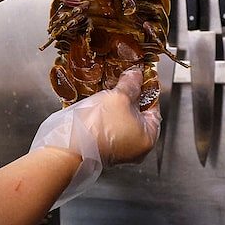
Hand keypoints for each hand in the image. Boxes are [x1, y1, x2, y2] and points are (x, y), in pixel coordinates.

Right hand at [29, 68, 160, 207]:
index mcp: (148, 138)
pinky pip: (109, 126)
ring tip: (109, 88)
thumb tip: (136, 75)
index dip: (147, 89)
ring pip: (121, 120)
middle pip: (137, 115)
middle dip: (130, 96)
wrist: (70, 146)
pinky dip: (106, 114)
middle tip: (124, 79)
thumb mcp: (118, 97)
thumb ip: (130, 84)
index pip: (154, 108)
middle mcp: (136, 148)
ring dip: (116, 104)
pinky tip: (99, 102)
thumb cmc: (98, 127)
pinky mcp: (102, 148)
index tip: (142, 76)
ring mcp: (119, 150)